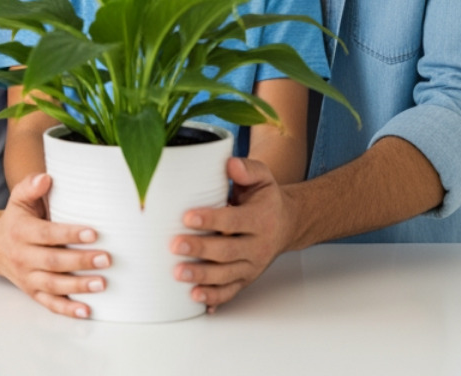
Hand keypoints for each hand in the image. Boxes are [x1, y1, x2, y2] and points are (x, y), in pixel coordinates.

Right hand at [0, 172, 110, 318]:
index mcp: (21, 232)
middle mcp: (23, 257)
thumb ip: (30, 186)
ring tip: (102, 283)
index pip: (47, 234)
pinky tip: (87, 310)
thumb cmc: (15, 219)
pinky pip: (50, 304)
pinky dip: (68, 309)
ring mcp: (27, 277)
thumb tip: (46, 177)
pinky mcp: (32, 292)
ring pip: (53, 285)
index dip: (69, 235)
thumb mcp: (19, 199)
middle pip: (53, 262)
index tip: (93, 233)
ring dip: (78, 286)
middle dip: (80, 261)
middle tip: (106, 259)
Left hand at [171, 156, 291, 310]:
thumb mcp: (263, 178)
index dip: (211, 220)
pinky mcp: (246, 279)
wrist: (286, 224)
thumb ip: (248, 169)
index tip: (188, 217)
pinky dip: (214, 297)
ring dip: (202, 276)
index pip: (234, 221)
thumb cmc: (265, 199)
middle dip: (200, 250)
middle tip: (175, 245)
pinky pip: (230, 292)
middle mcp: (259, 246)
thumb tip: (230, 164)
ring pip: (227, 275)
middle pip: (228, 251)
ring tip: (179, 273)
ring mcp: (252, 266)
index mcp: (262, 219)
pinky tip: (195, 297)